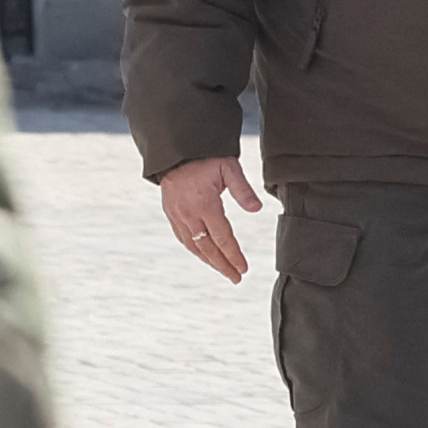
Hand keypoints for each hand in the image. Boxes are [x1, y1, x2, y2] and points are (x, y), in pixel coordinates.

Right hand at [155, 156, 263, 282]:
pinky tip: (203, 254)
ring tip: (222, 270)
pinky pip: (182, 237)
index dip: (234, 255)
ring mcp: (177, 215)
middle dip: (223, 265)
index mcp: (205, 205)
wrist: (176, 149)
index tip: (243, 268)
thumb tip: (256, 210)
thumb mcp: (229, 168)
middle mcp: (189, 214)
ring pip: (193, 246)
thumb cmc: (205, 157)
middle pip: (208, 248)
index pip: (223, 238)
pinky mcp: (170, 213)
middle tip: (236, 278)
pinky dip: (194, 249)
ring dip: (208, 260)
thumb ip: (242, 190)